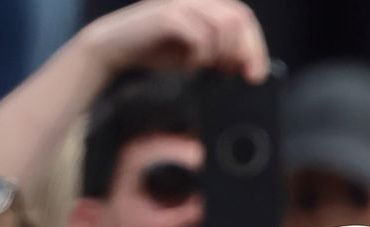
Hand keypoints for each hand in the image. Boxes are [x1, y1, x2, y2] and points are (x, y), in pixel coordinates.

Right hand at [75, 0, 269, 82]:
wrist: (113, 46)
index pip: (242, 17)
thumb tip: (243, 65)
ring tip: (209, 67)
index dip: (255, 44)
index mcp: (204, 3)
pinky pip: (199, 37)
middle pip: (238, 19)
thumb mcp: (192, 52)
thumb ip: (217, 54)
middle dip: (247, 51)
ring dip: (221, 54)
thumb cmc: (152, 48)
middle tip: (245, 75)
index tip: (256, 73)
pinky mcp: (168, 16)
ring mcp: (182, 4)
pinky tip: (189, 65)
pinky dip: (199, 56)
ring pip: (222, 27)